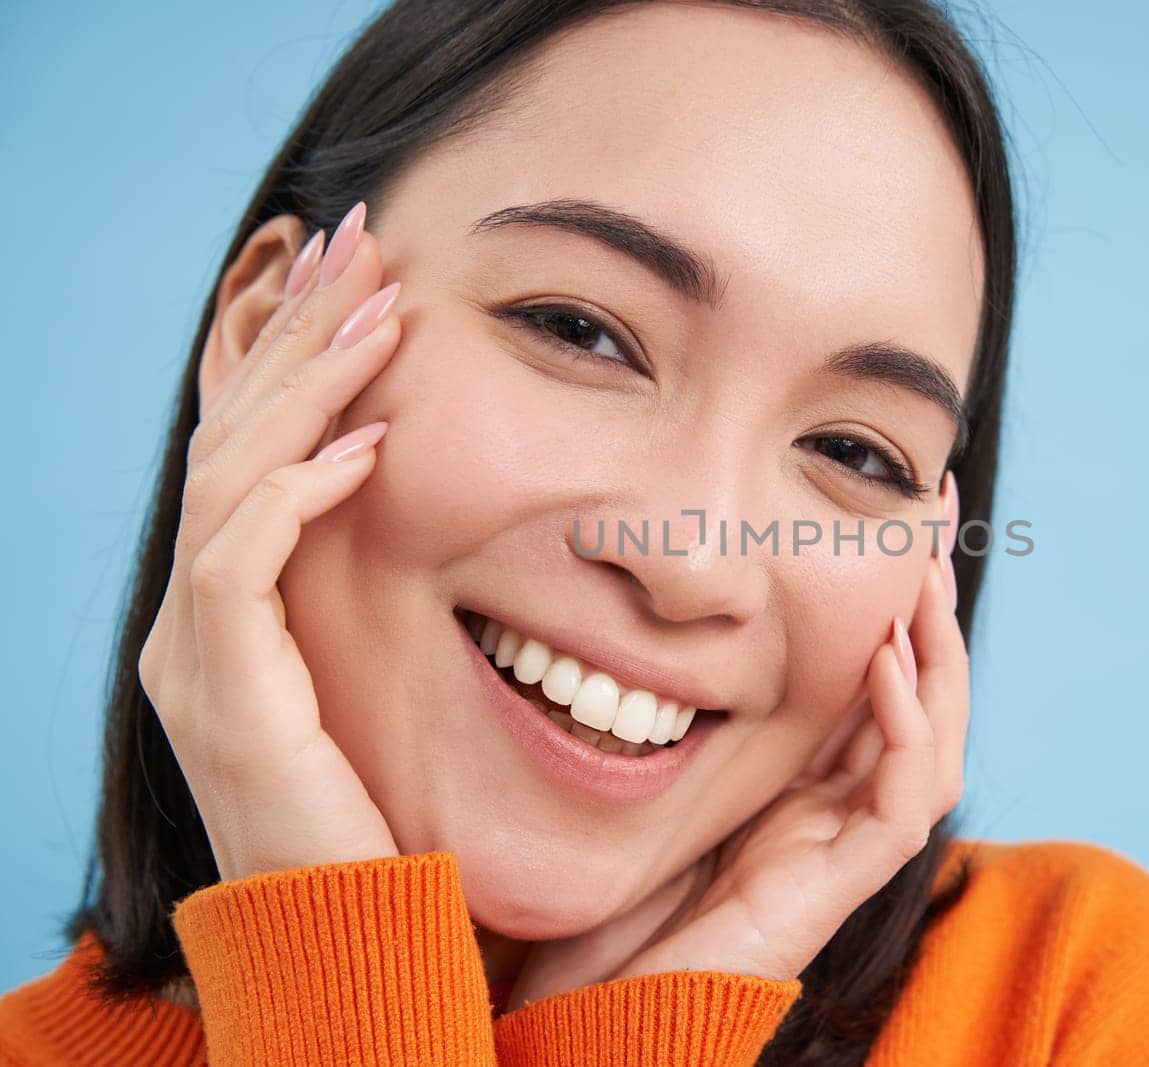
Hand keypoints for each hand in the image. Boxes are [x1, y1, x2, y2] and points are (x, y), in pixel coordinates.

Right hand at [137, 201, 404, 881]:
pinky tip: (369, 443)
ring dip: (306, 386)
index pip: (253, 447)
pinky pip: (238, 564)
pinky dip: (298, 494)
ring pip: (229, 478)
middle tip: (360, 243)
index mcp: (233, 609)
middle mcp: (198, 620)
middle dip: (296, 334)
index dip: (296, 354)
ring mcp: (199, 658)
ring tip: (378, 310)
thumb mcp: (387, 677)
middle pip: (233, 438)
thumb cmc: (386, 810)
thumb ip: (389, 593)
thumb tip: (449, 514)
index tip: (357, 275)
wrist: (351, 938)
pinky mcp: (225, 697)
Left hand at [503, 547, 968, 1007]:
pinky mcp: (837, 885)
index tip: (904, 507)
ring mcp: (843, 847)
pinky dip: (903, 727)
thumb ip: (697, 704)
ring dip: (936, 657)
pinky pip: (902, 801)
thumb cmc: (624, 893)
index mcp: (811, 779)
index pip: (882, 675)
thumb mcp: (667, 765)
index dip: (901, 595)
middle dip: (936, 603)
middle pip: (923, 697)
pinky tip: (884, 662)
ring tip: (920, 577)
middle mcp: (840, 808)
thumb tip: (684, 602)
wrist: (606, 1000)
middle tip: (936, 510)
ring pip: (935, 745)